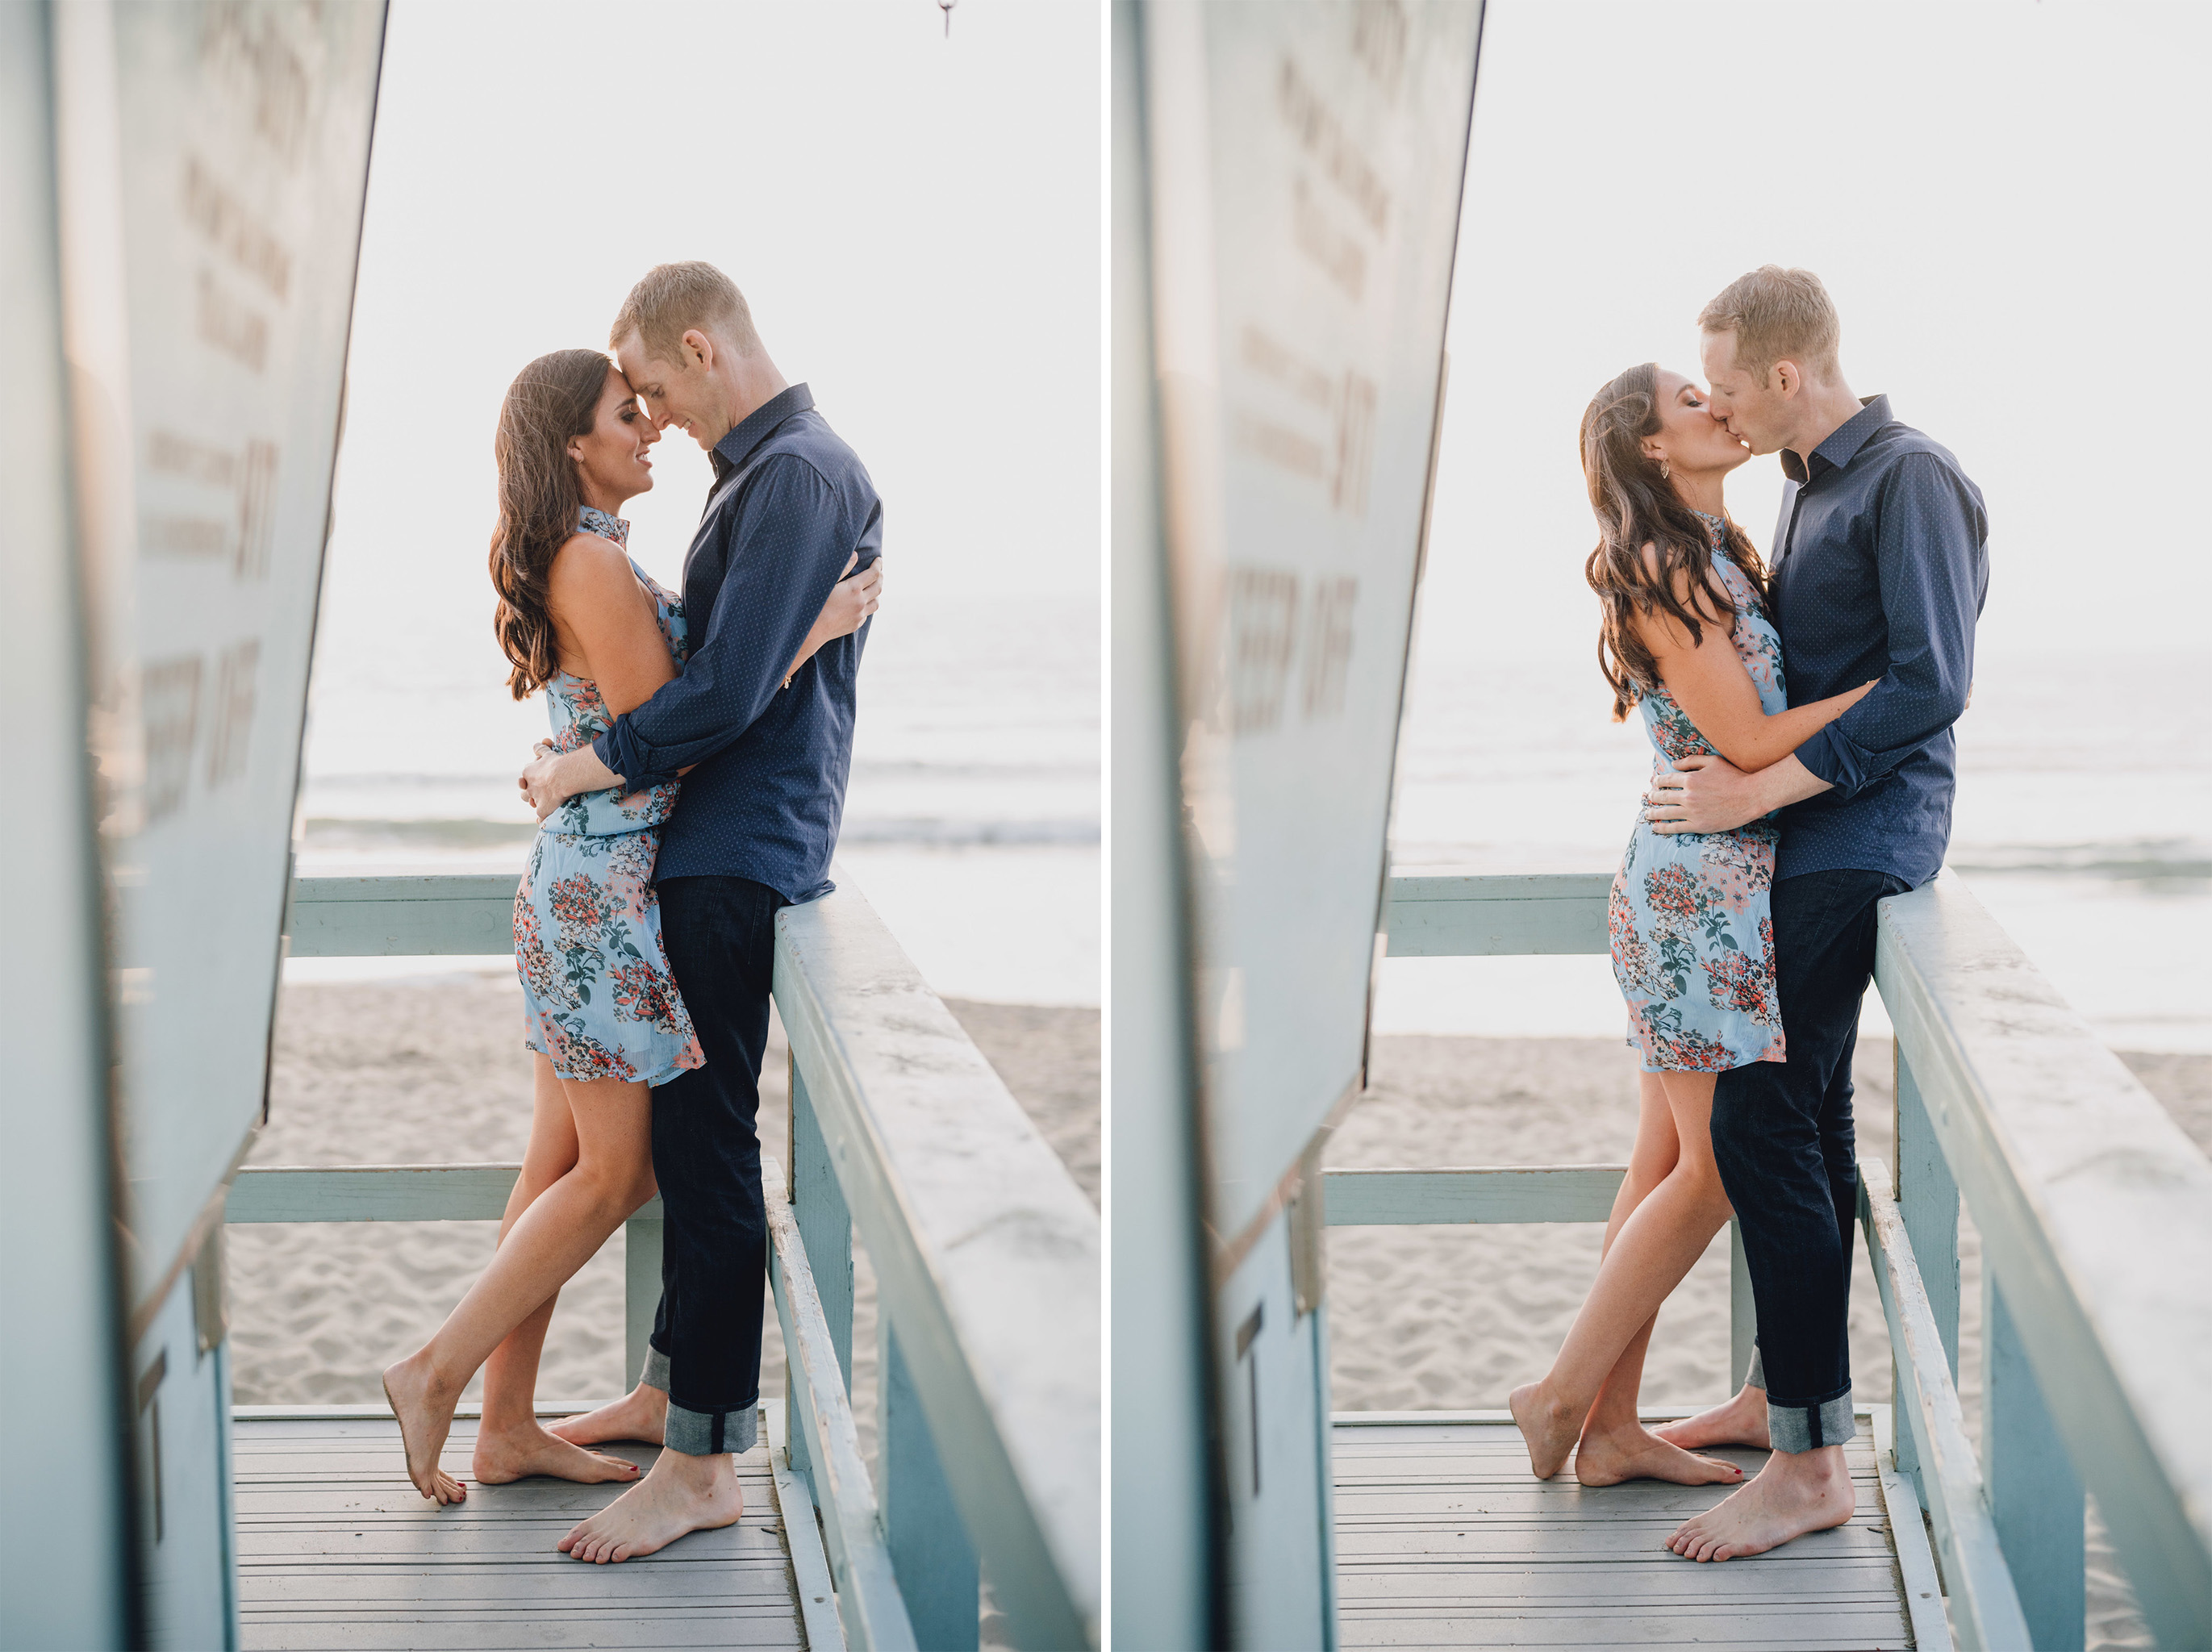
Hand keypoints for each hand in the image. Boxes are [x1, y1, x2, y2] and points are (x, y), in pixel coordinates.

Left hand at [520, 752, 571, 821]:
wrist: (563, 776)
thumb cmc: (557, 763)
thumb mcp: (547, 753)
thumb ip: (541, 749)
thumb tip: (536, 744)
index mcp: (528, 772)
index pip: (525, 776)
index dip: (531, 778)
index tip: (538, 778)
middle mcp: (529, 786)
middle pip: (524, 791)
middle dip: (528, 792)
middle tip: (536, 792)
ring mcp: (535, 798)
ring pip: (530, 802)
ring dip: (534, 802)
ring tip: (540, 803)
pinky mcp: (542, 809)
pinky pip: (540, 816)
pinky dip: (541, 818)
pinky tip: (542, 821)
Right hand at [818, 551, 881, 640]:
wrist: (812, 630)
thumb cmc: (815, 602)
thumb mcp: (827, 582)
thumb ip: (843, 568)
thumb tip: (855, 555)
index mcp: (854, 589)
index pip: (873, 574)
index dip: (878, 565)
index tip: (879, 559)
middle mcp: (860, 602)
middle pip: (878, 587)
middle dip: (880, 576)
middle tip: (879, 571)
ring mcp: (859, 615)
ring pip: (876, 603)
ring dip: (876, 593)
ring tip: (873, 587)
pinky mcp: (856, 625)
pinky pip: (867, 613)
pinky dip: (867, 606)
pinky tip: (861, 603)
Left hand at [1645, 753, 1762, 834]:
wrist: (1750, 796)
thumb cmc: (1734, 776)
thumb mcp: (1713, 761)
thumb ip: (1691, 761)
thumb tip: (1673, 764)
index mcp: (1690, 779)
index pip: (1666, 780)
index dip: (1658, 781)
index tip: (1655, 783)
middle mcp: (1688, 796)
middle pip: (1662, 797)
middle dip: (1653, 797)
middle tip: (1649, 797)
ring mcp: (1692, 812)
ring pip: (1665, 813)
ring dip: (1653, 813)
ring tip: (1647, 814)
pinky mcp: (1698, 825)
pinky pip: (1675, 828)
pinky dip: (1663, 828)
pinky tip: (1655, 828)